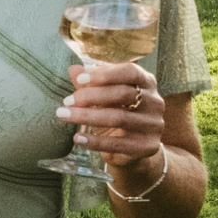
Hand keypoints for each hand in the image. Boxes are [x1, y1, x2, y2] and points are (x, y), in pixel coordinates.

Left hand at [57, 63, 164, 180]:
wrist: (132, 148)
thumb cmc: (116, 113)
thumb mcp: (103, 97)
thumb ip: (90, 84)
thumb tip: (74, 69)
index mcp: (146, 82)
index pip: (130, 71)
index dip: (105, 74)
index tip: (79, 80)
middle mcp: (154, 102)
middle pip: (123, 93)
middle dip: (90, 96)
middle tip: (67, 101)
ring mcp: (154, 125)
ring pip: (118, 117)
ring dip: (86, 116)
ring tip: (63, 115)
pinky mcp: (148, 146)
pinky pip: (118, 144)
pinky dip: (94, 141)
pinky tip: (77, 138)